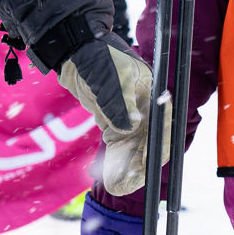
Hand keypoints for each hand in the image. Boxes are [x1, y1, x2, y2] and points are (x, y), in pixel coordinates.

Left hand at [0, 0, 169, 195]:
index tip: (151, 167)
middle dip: (143, 164)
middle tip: (131, 184)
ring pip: (134, 146)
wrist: (72, 47)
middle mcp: (143, 103)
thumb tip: (130, 127)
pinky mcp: (113, 118)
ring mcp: (128, 112)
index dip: (158, 147)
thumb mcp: (107, 78)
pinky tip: (112, 177)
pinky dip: (117, 160)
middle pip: (150, 139)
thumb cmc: (94, 57)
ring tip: (118, 187)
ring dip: (129, 167)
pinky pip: (119, 144)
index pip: (161, 123)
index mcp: (149, 90)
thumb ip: (118, 103)